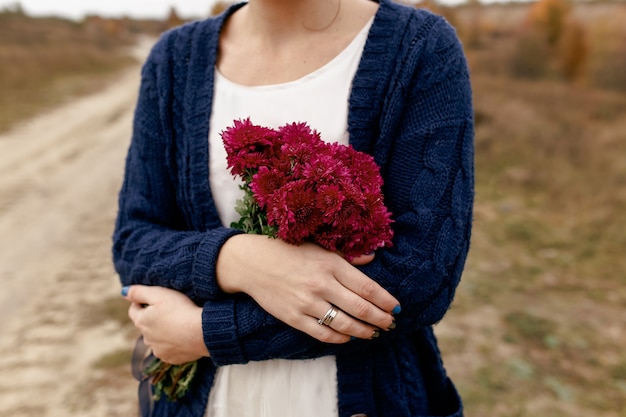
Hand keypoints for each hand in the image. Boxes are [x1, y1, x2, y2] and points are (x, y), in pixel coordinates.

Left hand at [123, 285, 208, 363]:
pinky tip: (183, 336)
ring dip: (162, 332)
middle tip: (169, 309)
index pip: (134, 310)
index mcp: (141, 322)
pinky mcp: (171, 358)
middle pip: (145, 325)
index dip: (142, 301)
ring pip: (156, 339)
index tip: (154, 298)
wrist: (202, 332)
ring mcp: (158, 351)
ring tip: (178, 323)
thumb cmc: (181, 310)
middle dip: (152, 318)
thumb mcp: (159, 294)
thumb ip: (138, 292)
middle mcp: (146, 339)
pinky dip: (173, 343)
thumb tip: (123, 292)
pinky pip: (168, 349)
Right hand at [216, 234, 398, 343]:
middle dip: (380, 319)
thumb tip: (372, 259)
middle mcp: (321, 284)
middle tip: (391, 324)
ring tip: (373, 333)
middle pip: (360, 308)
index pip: (367, 287)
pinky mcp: (294, 317)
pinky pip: (322, 333)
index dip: (385, 300)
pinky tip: (348, 337)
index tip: (396, 307)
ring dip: (363, 331)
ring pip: (344, 324)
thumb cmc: (289, 252)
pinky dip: (339, 338)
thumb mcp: (319, 247)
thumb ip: (347, 256)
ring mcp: (307, 302)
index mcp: (330, 264)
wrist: (253, 263)